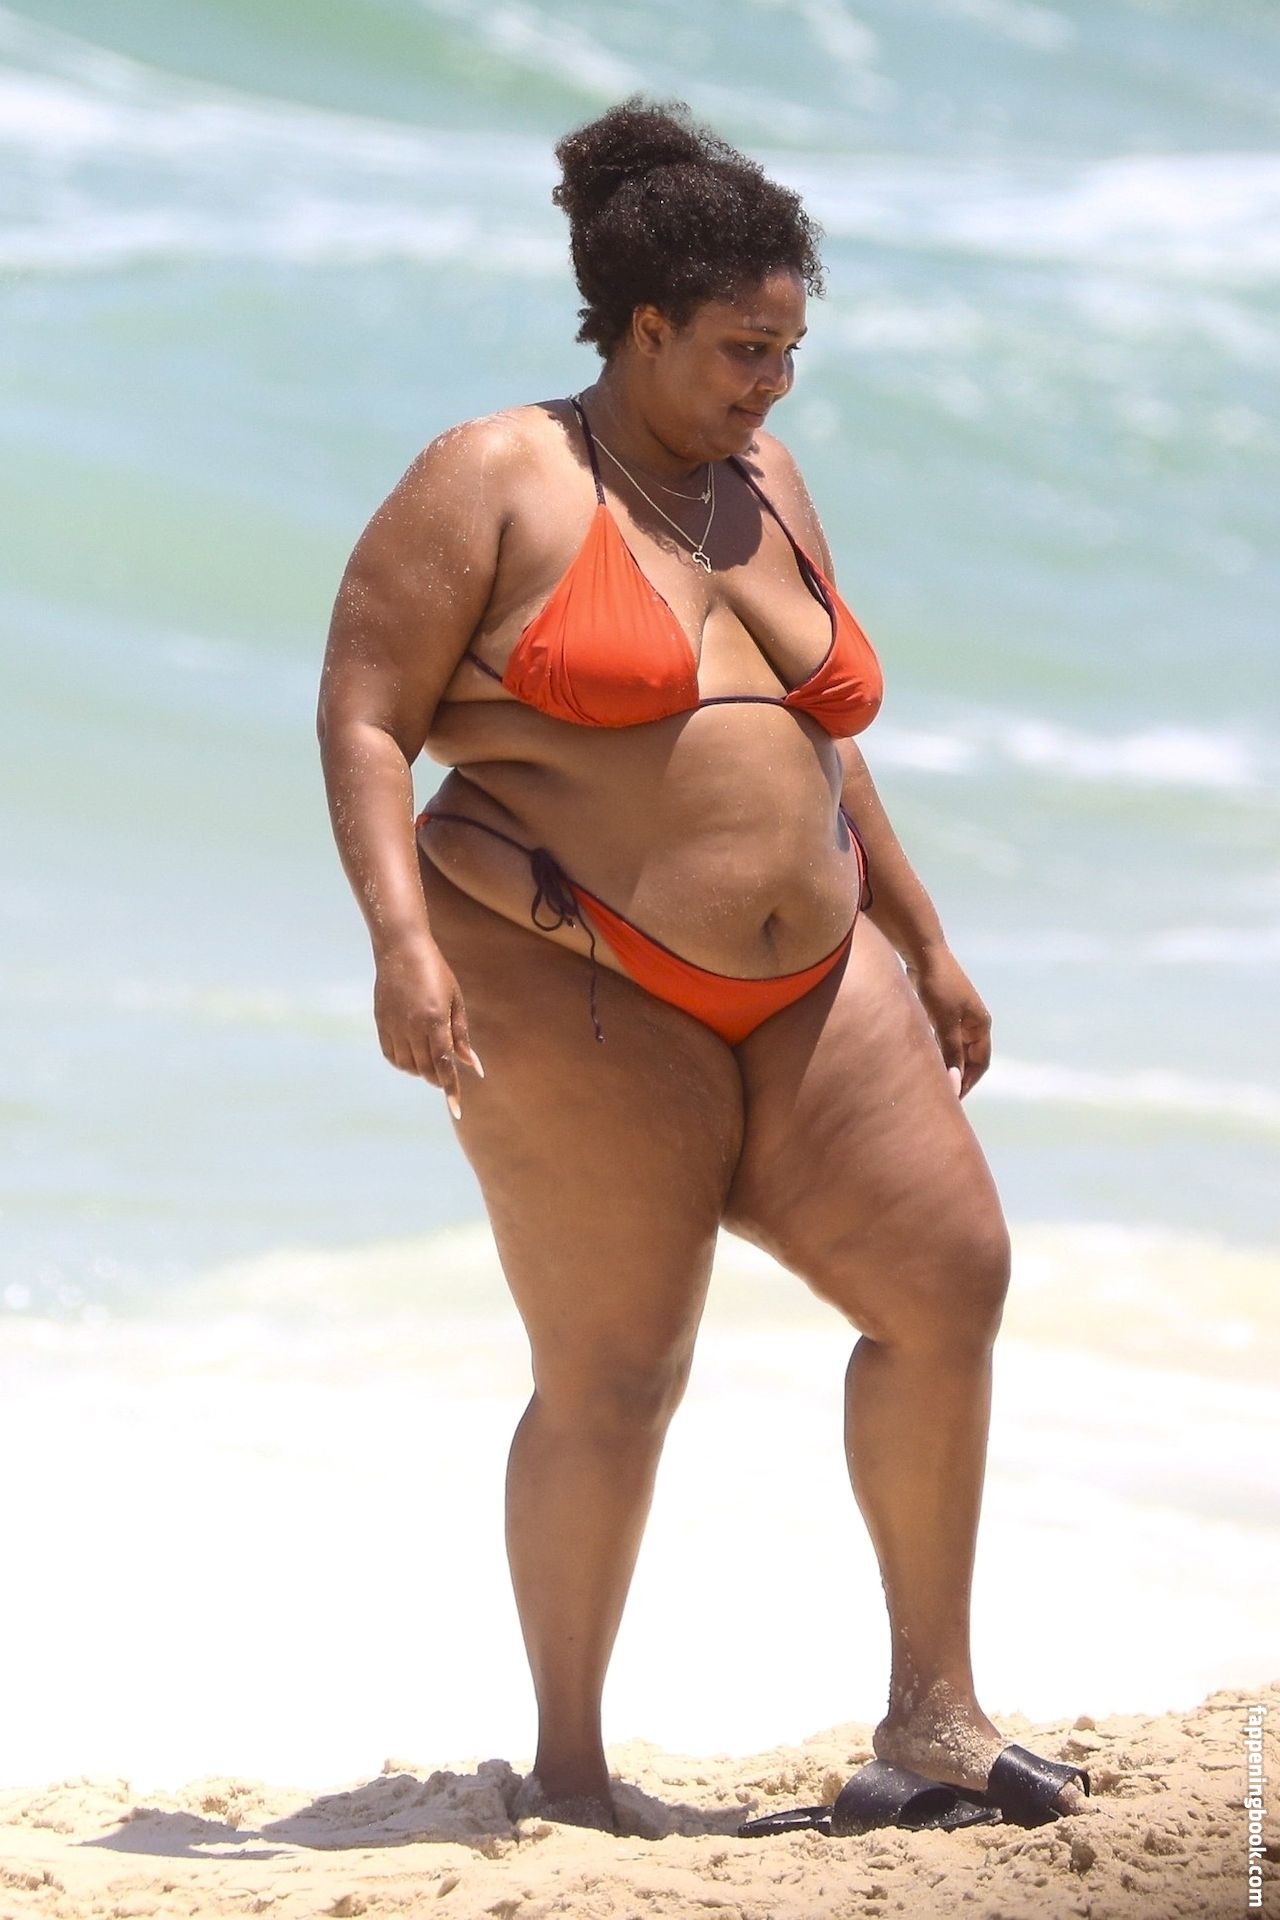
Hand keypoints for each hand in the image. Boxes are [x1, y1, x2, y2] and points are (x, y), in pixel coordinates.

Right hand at [373, 934, 484, 1118]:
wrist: (401, 949)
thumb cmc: (436, 972)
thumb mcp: (456, 1001)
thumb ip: (461, 1036)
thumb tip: (473, 1066)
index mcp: (435, 1020)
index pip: (444, 1065)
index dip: (451, 1090)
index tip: (457, 1110)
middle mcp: (413, 1026)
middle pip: (426, 1069)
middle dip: (439, 1078)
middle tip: (447, 1073)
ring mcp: (394, 1026)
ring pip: (408, 1067)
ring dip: (422, 1070)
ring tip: (430, 1058)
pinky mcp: (381, 1023)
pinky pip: (392, 1056)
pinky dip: (404, 1063)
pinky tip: (412, 1054)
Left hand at [903, 943, 991, 1098]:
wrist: (924, 954)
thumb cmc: (937, 988)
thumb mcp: (945, 1023)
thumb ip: (951, 1053)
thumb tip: (955, 1083)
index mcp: (981, 1025)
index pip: (980, 1063)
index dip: (969, 1082)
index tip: (954, 1099)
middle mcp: (973, 1021)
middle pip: (969, 1057)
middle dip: (958, 1075)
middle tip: (942, 1094)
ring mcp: (958, 1016)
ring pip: (954, 1048)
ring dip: (946, 1064)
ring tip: (932, 1081)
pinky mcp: (942, 1011)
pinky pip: (943, 1038)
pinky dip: (937, 1050)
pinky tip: (922, 1060)